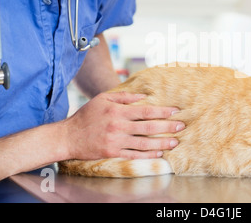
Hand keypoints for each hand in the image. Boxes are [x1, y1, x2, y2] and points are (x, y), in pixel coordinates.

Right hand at [62, 91, 183, 159]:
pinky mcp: (113, 153)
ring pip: (144, 143)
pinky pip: (134, 155)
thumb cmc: (86, 115)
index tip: (175, 111)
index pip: (146, 111)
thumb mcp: (103, 99)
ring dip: (162, 143)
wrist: (68, 136)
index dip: (163, 111)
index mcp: (118, 111)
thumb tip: (143, 96)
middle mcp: (118, 126)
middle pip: (149, 127)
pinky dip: (148, 154)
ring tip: (175, 142)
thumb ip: (124, 96)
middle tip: (181, 127)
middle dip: (168, 127)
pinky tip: (158, 154)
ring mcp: (116, 141)